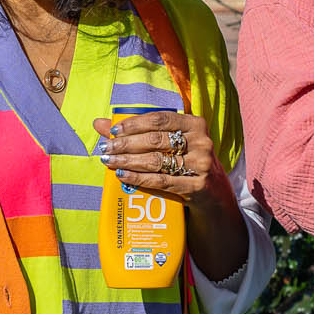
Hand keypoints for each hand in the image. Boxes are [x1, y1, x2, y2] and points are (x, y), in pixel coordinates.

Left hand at [95, 111, 226, 209]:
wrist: (213, 193)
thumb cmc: (186, 161)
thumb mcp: (171, 143)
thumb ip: (139, 131)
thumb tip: (100, 123)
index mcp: (195, 124)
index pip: (160, 119)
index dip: (134, 123)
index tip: (113, 130)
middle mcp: (201, 142)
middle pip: (155, 140)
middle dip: (125, 144)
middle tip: (105, 148)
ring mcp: (200, 164)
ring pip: (156, 160)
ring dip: (128, 161)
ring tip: (109, 161)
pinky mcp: (196, 185)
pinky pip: (161, 181)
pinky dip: (138, 178)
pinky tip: (122, 175)